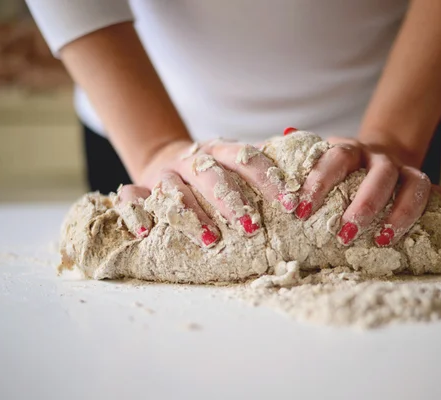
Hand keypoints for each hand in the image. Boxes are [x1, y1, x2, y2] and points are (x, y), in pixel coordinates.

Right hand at [114, 138, 298, 247]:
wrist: (165, 159)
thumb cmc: (213, 171)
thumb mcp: (237, 163)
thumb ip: (265, 168)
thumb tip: (310, 175)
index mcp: (221, 151)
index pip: (248, 160)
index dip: (269, 180)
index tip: (289, 203)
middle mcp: (193, 160)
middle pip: (212, 175)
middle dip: (232, 200)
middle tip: (252, 226)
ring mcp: (164, 174)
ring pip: (174, 189)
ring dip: (191, 213)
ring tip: (208, 238)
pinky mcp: (139, 188)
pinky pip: (130, 199)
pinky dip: (136, 214)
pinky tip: (146, 234)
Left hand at [293, 137, 440, 245]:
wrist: (377, 154)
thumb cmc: (339, 169)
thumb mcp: (314, 161)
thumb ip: (291, 167)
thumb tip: (256, 168)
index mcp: (350, 150)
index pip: (337, 158)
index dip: (320, 181)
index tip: (301, 210)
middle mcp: (382, 160)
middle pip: (381, 175)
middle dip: (365, 205)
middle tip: (345, 233)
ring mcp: (409, 172)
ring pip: (418, 185)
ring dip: (403, 214)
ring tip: (385, 240)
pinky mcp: (430, 188)